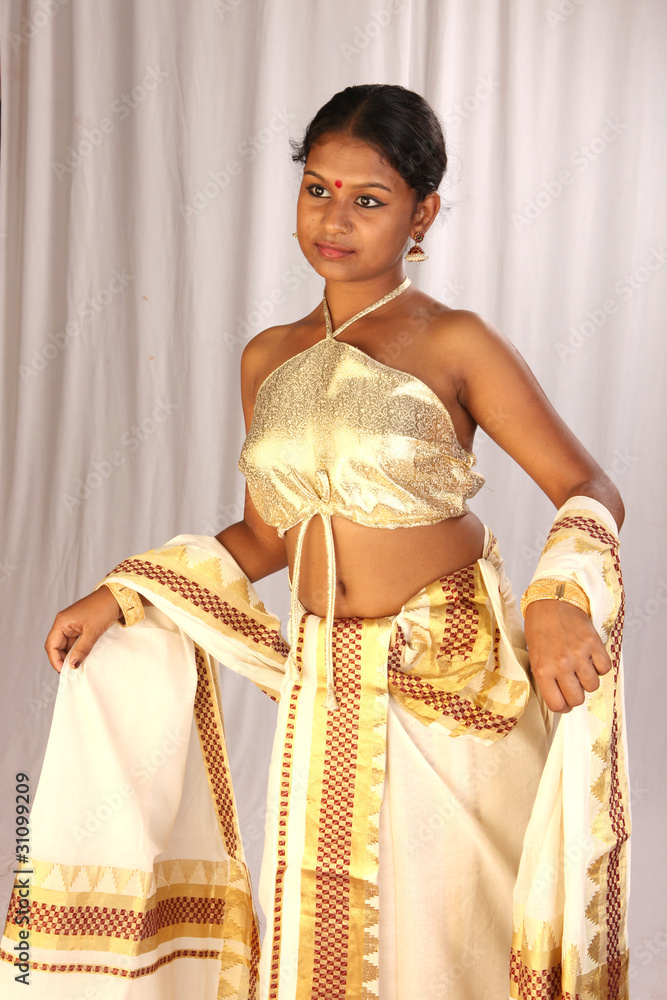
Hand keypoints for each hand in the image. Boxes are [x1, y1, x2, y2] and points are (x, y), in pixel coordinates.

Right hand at [45, 587, 121, 672]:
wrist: (117, 597)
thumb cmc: (103, 609)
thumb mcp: (92, 632)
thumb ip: (81, 650)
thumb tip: (73, 665)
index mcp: (62, 622)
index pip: (51, 645)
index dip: (55, 660)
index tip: (64, 671)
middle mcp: (63, 623)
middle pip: (57, 646)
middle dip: (63, 659)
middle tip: (72, 670)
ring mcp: (72, 624)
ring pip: (66, 644)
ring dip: (71, 655)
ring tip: (78, 665)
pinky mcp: (80, 625)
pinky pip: (74, 641)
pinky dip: (77, 649)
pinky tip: (83, 657)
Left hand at [523, 598, 611, 712]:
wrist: (551, 601)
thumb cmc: (539, 628)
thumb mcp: (534, 655)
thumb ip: (545, 677)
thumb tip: (557, 697)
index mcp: (542, 670)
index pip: (557, 704)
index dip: (562, 706)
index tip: (564, 701)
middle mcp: (561, 665)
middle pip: (577, 699)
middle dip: (576, 695)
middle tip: (573, 685)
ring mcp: (579, 655)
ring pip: (593, 686)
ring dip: (588, 680)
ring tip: (581, 668)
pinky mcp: (593, 644)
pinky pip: (605, 668)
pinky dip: (600, 667)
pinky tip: (591, 658)